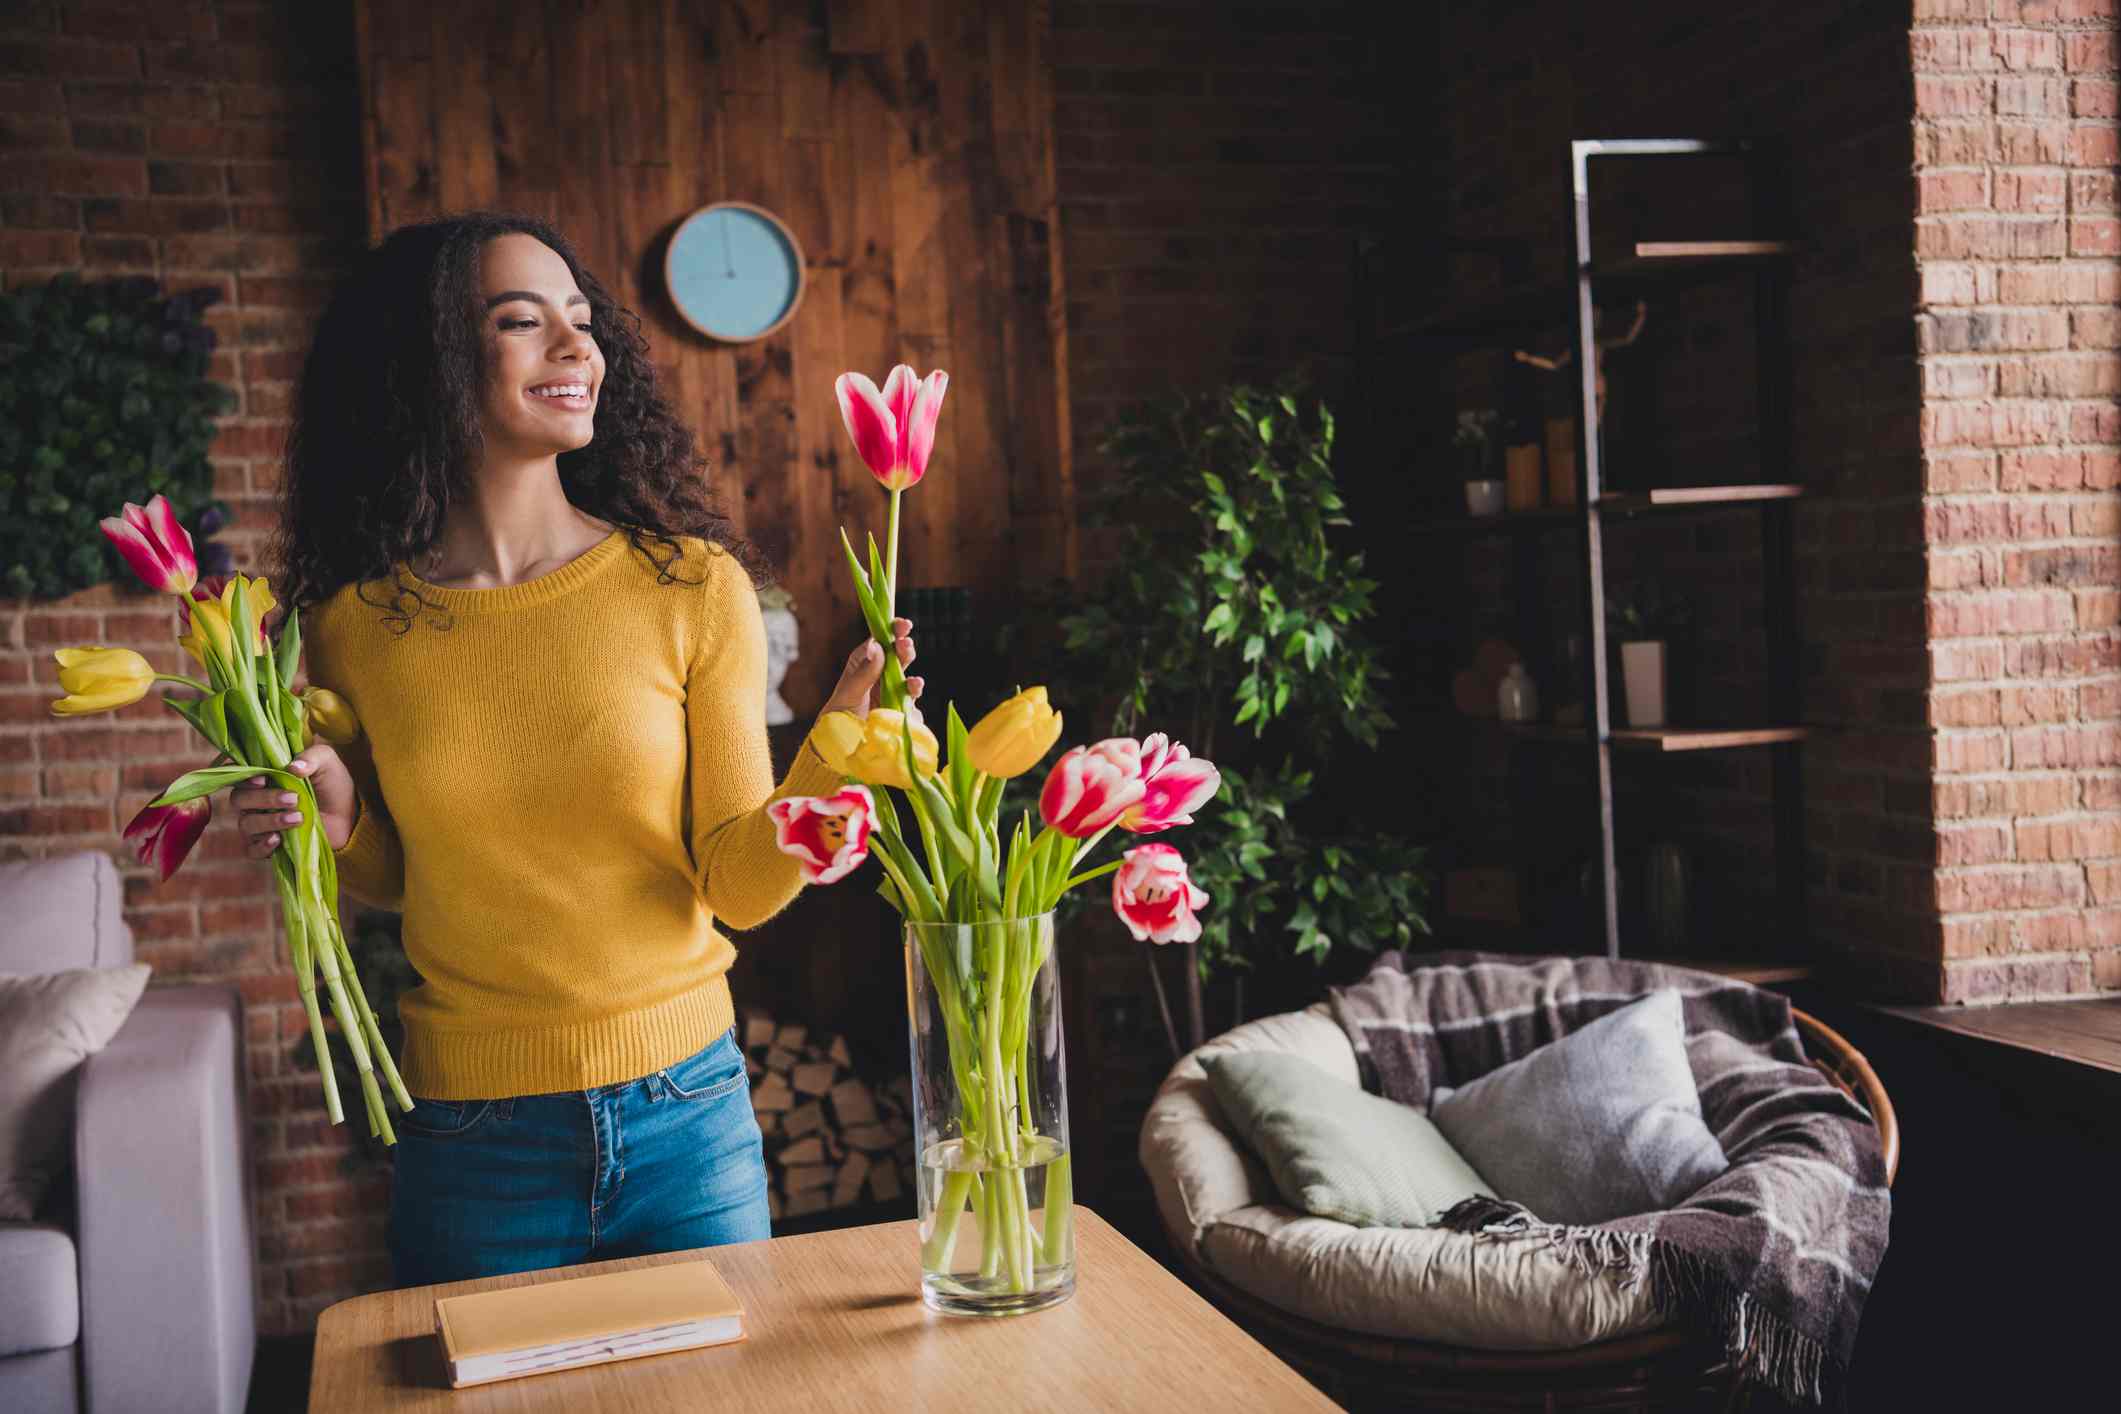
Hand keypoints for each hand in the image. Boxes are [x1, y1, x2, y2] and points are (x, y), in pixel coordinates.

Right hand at [231, 742, 358, 856]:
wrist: (349, 816)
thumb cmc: (332, 785)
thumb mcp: (327, 763)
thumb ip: (311, 757)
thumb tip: (293, 767)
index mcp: (264, 777)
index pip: (238, 775)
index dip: (244, 778)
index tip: (263, 779)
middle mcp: (255, 801)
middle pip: (239, 800)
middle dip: (265, 799)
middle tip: (294, 799)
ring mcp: (260, 824)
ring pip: (247, 824)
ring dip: (270, 821)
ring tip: (298, 817)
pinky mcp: (269, 846)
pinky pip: (253, 849)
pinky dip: (262, 846)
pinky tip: (278, 839)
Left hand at [822, 617, 921, 717]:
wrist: (843, 748)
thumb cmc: (837, 718)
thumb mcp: (848, 694)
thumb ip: (864, 673)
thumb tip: (877, 646)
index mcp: (864, 665)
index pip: (879, 642)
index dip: (891, 631)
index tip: (902, 625)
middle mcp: (880, 676)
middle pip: (896, 656)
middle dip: (903, 647)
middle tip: (905, 642)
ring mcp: (893, 693)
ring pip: (907, 676)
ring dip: (911, 672)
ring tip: (912, 674)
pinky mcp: (902, 710)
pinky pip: (912, 700)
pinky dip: (915, 693)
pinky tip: (913, 689)